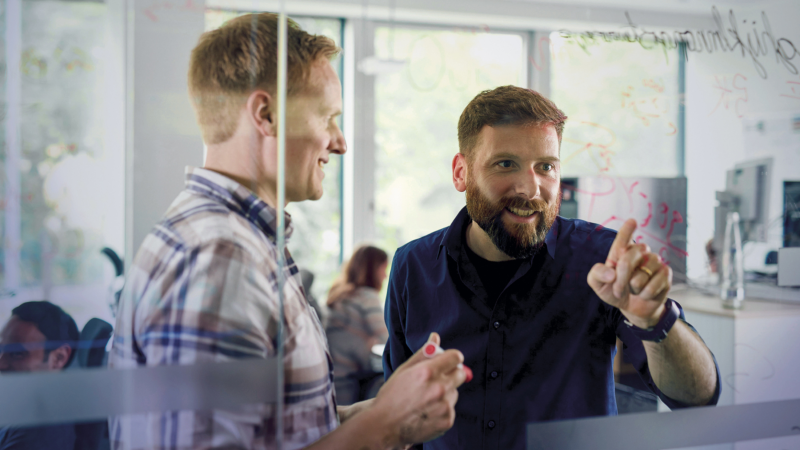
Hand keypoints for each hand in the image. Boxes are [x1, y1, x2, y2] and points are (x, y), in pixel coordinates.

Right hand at [372, 333, 465, 447]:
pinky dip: (443, 409)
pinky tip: (427, 412)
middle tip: (437, 379)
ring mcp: (445, 406)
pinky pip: (451, 408)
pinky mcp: (447, 421)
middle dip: (451, 373)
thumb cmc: (392, 395)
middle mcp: (439, 388)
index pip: (456, 357)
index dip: (452, 357)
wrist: (384, 426)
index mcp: (427, 372)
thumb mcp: (404, 370)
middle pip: (460, 373)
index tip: (448, 361)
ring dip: (446, 393)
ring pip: (455, 392)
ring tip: (426, 400)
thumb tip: (435, 337)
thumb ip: (423, 353)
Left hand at [587, 219, 672, 328]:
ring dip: (634, 288)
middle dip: (620, 278)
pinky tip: (645, 294)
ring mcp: (654, 261)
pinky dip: (645, 294)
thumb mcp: (597, 284)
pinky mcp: (666, 273)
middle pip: (628, 258)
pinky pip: (653, 285)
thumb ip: (597, 274)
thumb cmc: (613, 290)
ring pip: (642, 274)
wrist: (631, 306)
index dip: (627, 231)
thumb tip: (611, 273)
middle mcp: (639, 252)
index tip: (632, 221)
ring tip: (633, 290)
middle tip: (617, 289)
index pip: (623, 239)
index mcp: (621, 251)